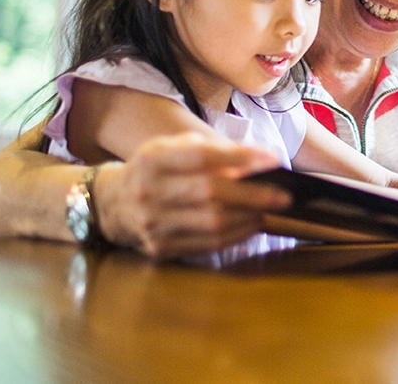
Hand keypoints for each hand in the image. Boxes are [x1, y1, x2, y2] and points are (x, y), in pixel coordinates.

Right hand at [95, 132, 290, 257]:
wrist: (113, 204)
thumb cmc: (155, 170)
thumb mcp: (172, 148)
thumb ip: (211, 150)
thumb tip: (258, 159)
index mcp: (153, 160)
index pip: (201, 158)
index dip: (239, 158)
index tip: (272, 159)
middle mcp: (149, 192)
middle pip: (210, 194)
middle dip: (253, 194)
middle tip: (284, 195)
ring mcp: (153, 223)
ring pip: (211, 223)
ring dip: (248, 217)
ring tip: (270, 210)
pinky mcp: (160, 248)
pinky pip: (206, 244)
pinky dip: (235, 235)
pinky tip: (251, 225)